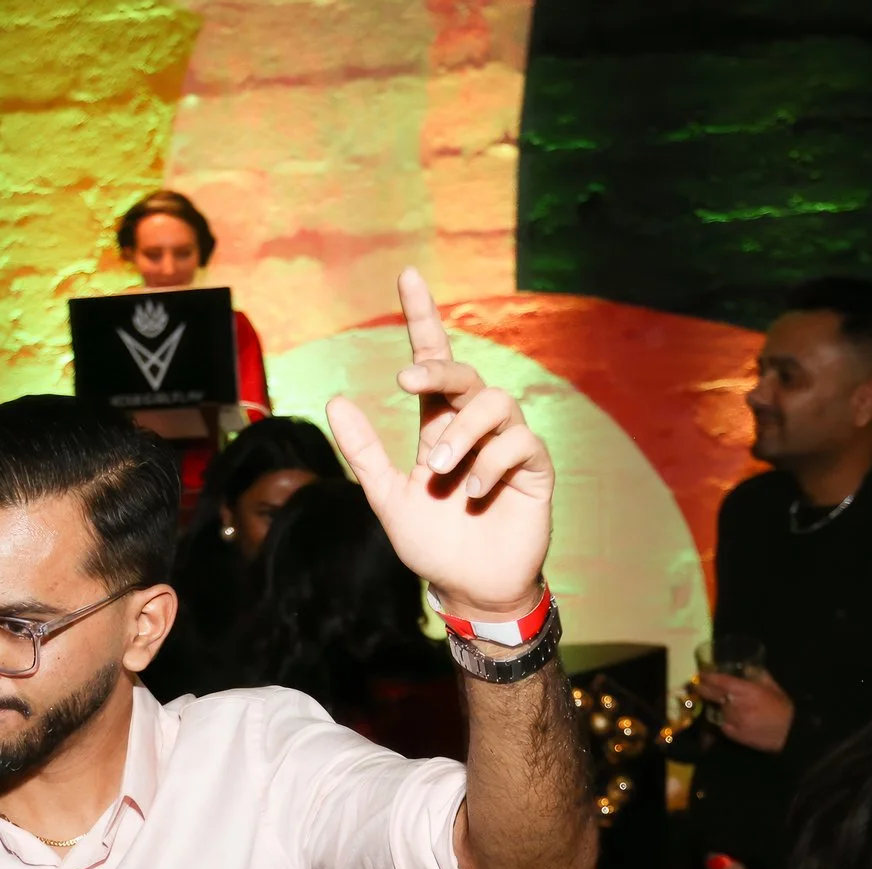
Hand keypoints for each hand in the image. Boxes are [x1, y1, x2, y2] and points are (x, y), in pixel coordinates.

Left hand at [326, 268, 551, 620]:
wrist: (469, 588)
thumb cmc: (431, 543)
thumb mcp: (388, 497)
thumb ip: (365, 451)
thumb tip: (335, 399)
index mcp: (438, 425)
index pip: (433, 360)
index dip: (422, 318)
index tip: (408, 276)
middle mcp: (474, 427)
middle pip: (464, 374)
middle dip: (438, 371)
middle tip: (407, 384)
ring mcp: (507, 445)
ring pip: (495, 402)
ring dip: (462, 431)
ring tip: (439, 470)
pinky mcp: (535, 468)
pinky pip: (521, 442)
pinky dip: (492, 461)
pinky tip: (474, 489)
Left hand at [698, 669, 793, 753]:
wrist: (789, 734)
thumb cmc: (783, 709)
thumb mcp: (773, 688)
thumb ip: (759, 675)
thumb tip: (748, 667)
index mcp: (748, 691)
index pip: (721, 682)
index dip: (708, 677)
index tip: (700, 674)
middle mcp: (737, 705)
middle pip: (712, 695)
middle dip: (701, 689)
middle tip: (694, 685)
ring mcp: (733, 720)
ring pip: (716, 709)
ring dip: (715, 705)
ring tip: (718, 702)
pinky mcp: (732, 734)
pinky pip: (721, 723)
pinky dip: (722, 719)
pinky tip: (728, 717)